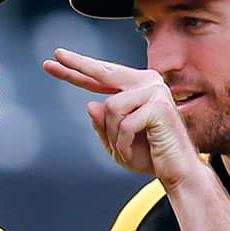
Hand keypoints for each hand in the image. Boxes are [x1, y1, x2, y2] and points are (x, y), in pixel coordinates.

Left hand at [42, 48, 199, 190]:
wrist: (177, 172)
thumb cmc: (150, 157)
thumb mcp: (116, 142)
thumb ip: (103, 124)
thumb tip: (91, 104)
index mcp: (138, 88)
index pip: (103, 77)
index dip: (78, 68)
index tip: (56, 58)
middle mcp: (147, 83)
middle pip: (104, 73)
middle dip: (77, 66)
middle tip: (52, 58)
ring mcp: (155, 91)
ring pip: (110, 108)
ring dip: (113, 135)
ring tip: (125, 148)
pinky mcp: (159, 106)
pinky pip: (124, 123)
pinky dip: (123, 143)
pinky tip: (132, 151)